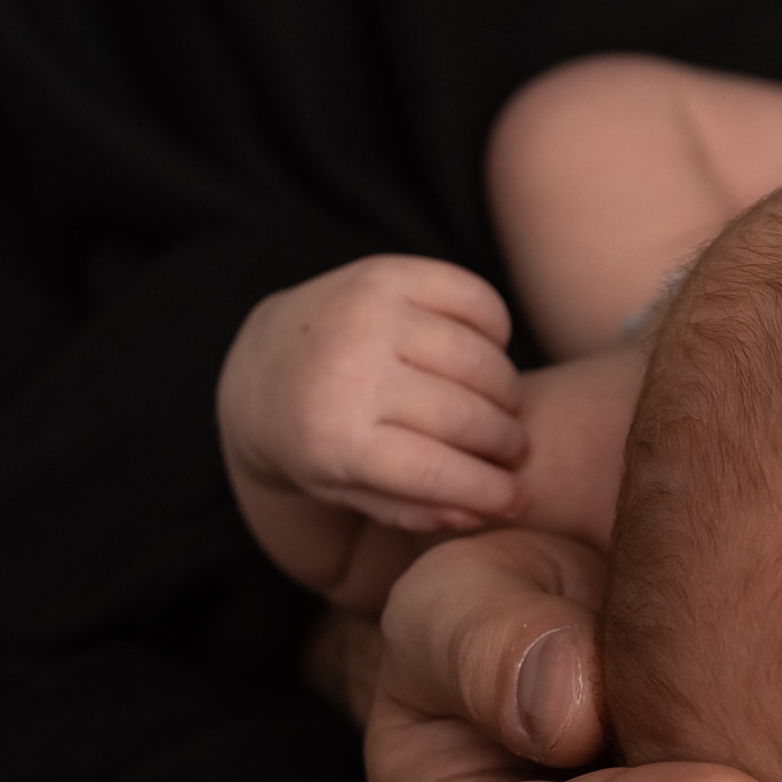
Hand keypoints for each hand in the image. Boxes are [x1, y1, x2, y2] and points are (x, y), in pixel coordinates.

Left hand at [219, 254, 527, 532]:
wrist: (261, 362)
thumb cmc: (315, 438)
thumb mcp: (346, 490)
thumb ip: (416, 508)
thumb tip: (492, 507)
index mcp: (331, 437)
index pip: (434, 471)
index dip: (491, 490)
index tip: (519, 499)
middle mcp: (348, 369)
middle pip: (466, 415)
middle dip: (505, 442)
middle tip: (512, 451)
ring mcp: (368, 312)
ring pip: (479, 359)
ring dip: (507, 391)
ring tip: (502, 408)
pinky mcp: (387, 273)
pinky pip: (475, 299)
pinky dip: (497, 331)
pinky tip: (486, 354)